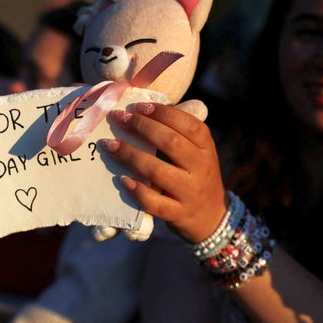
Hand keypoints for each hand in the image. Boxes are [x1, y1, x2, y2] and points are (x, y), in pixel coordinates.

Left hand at [102, 102, 226, 242]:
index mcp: (206, 147)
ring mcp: (190, 192)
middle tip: (119, 118)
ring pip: (158, 171)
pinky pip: (155, 203)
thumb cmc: (195, 175)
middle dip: (141, 127)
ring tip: (110, 145)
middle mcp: (201, 168)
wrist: (212, 217)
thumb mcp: (197, 152)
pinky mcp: (179, 214)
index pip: (188, 125)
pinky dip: (137, 190)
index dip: (163, 113)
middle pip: (171, 143)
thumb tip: (145, 107)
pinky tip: (123, 179)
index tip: (138, 106)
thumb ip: (179, 132)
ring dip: (130, 155)